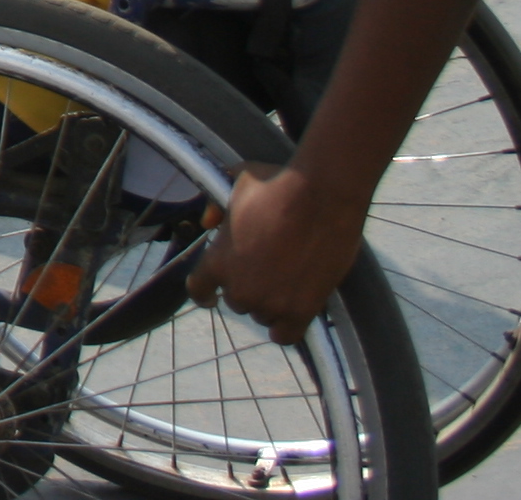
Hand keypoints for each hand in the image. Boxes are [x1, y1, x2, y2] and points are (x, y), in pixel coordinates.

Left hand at [185, 161, 363, 345]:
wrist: (321, 196)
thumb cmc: (277, 185)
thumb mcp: (234, 185)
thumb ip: (215, 206)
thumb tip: (207, 222)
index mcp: (217, 261)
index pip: (198, 290)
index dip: (204, 292)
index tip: (211, 296)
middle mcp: (240, 289)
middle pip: (237, 301)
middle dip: (247, 287)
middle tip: (265, 270)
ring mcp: (271, 303)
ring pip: (263, 316)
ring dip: (270, 304)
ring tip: (285, 282)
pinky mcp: (303, 311)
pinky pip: (287, 336)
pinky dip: (287, 328)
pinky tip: (290, 316)